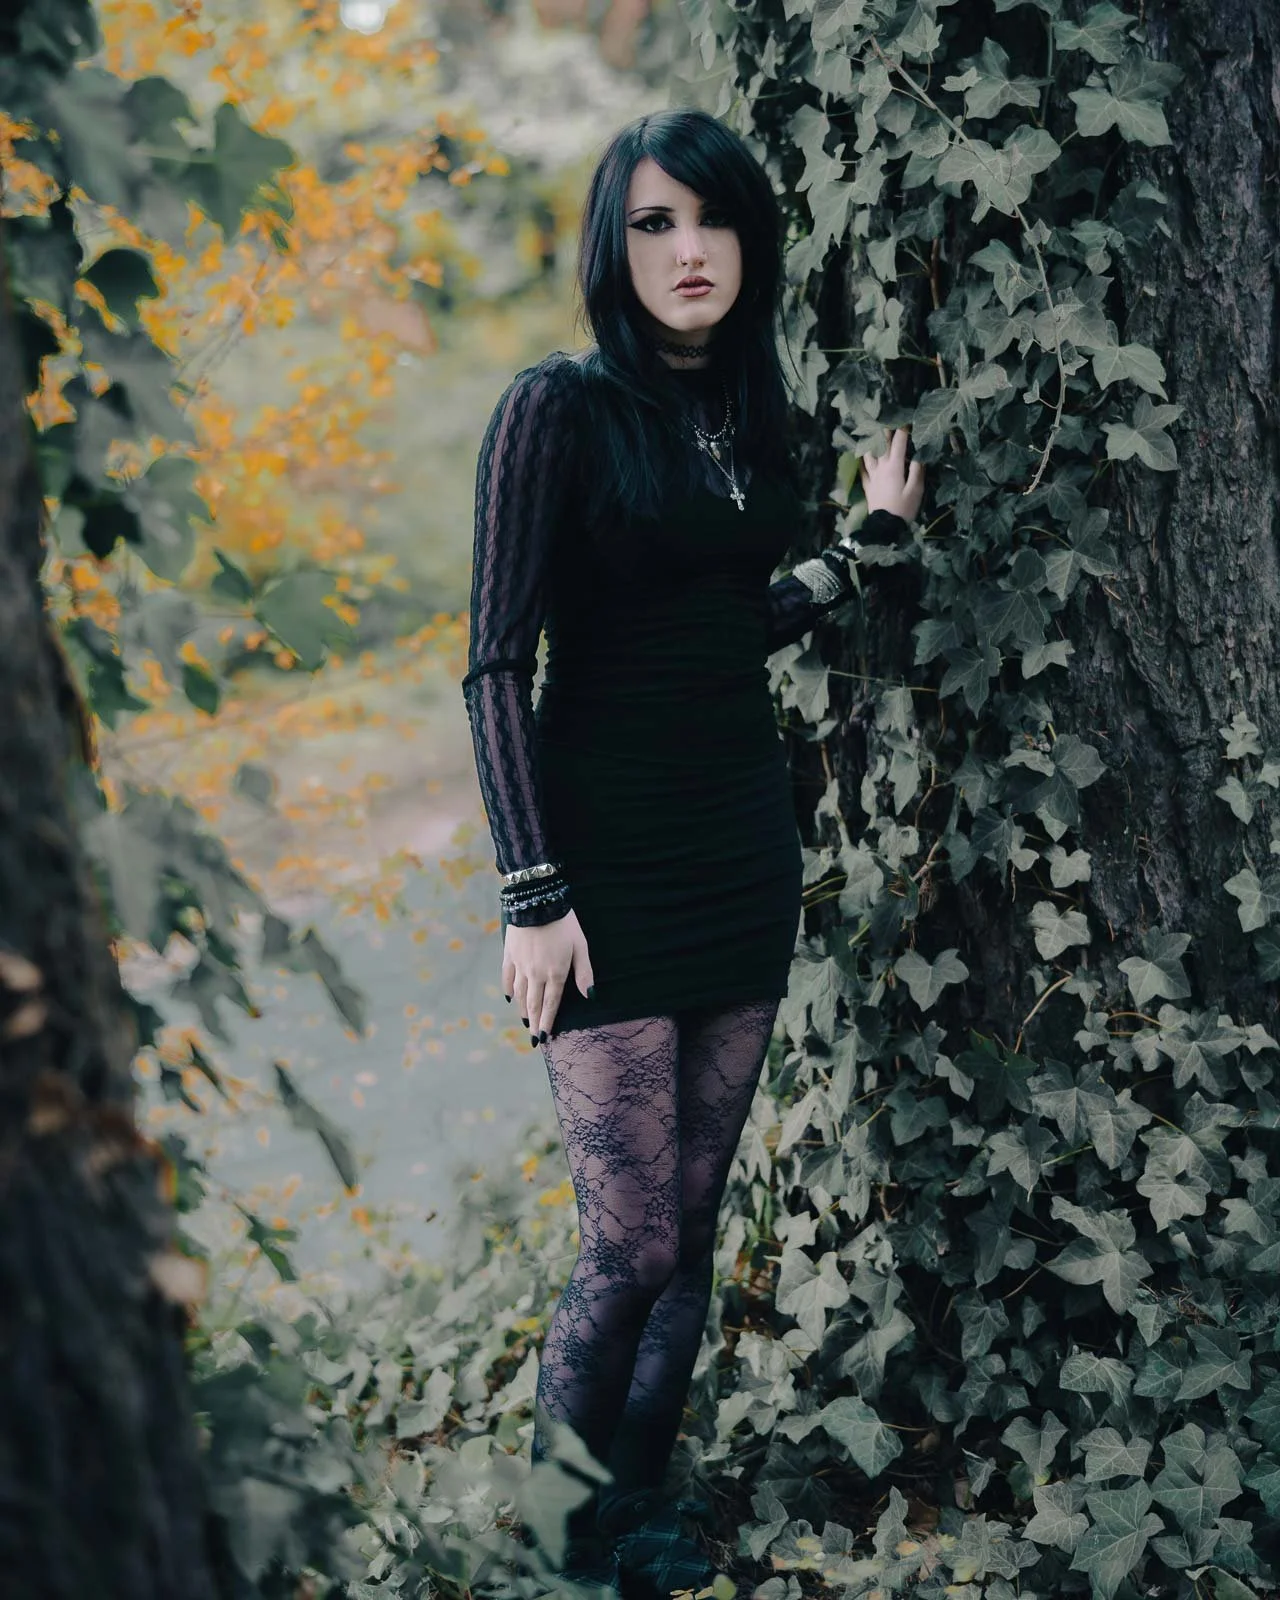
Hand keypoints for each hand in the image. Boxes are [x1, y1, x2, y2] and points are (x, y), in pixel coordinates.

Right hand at [503, 908, 593, 1046]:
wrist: (536, 900)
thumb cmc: (564, 922)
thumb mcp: (580, 946)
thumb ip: (584, 972)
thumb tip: (589, 996)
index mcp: (555, 973)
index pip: (551, 1005)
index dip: (548, 1022)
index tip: (545, 1038)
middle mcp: (536, 974)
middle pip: (534, 1004)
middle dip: (535, 1023)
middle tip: (533, 1038)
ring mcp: (520, 965)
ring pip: (519, 994)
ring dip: (522, 1010)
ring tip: (525, 1021)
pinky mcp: (509, 954)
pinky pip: (507, 977)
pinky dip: (508, 990)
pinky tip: (510, 998)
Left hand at [861, 427, 924, 522]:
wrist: (885, 527)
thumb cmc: (903, 509)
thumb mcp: (916, 490)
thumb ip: (917, 470)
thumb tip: (919, 455)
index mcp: (894, 466)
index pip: (899, 442)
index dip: (903, 429)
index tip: (908, 419)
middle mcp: (881, 467)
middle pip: (881, 444)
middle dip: (884, 429)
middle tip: (886, 418)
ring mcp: (872, 476)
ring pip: (868, 454)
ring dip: (871, 441)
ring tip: (871, 432)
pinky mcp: (868, 485)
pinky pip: (863, 469)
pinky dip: (862, 460)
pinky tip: (861, 456)